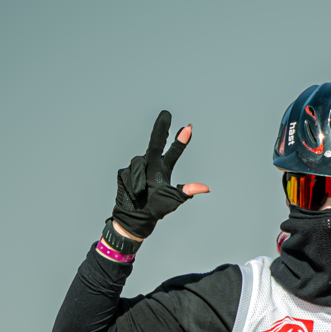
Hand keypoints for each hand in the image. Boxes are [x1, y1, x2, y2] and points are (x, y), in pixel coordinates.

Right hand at [112, 110, 209, 238]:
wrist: (136, 217)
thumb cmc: (156, 208)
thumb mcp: (174, 200)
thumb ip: (188, 191)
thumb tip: (207, 188)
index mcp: (163, 169)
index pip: (174, 152)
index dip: (181, 140)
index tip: (189, 127)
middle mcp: (150, 164)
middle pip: (155, 143)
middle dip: (161, 128)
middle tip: (166, 114)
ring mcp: (137, 167)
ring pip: (139, 164)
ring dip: (140, 180)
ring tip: (142, 194)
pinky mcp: (124, 171)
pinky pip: (129, 173)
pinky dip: (133, 184)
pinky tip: (134, 193)